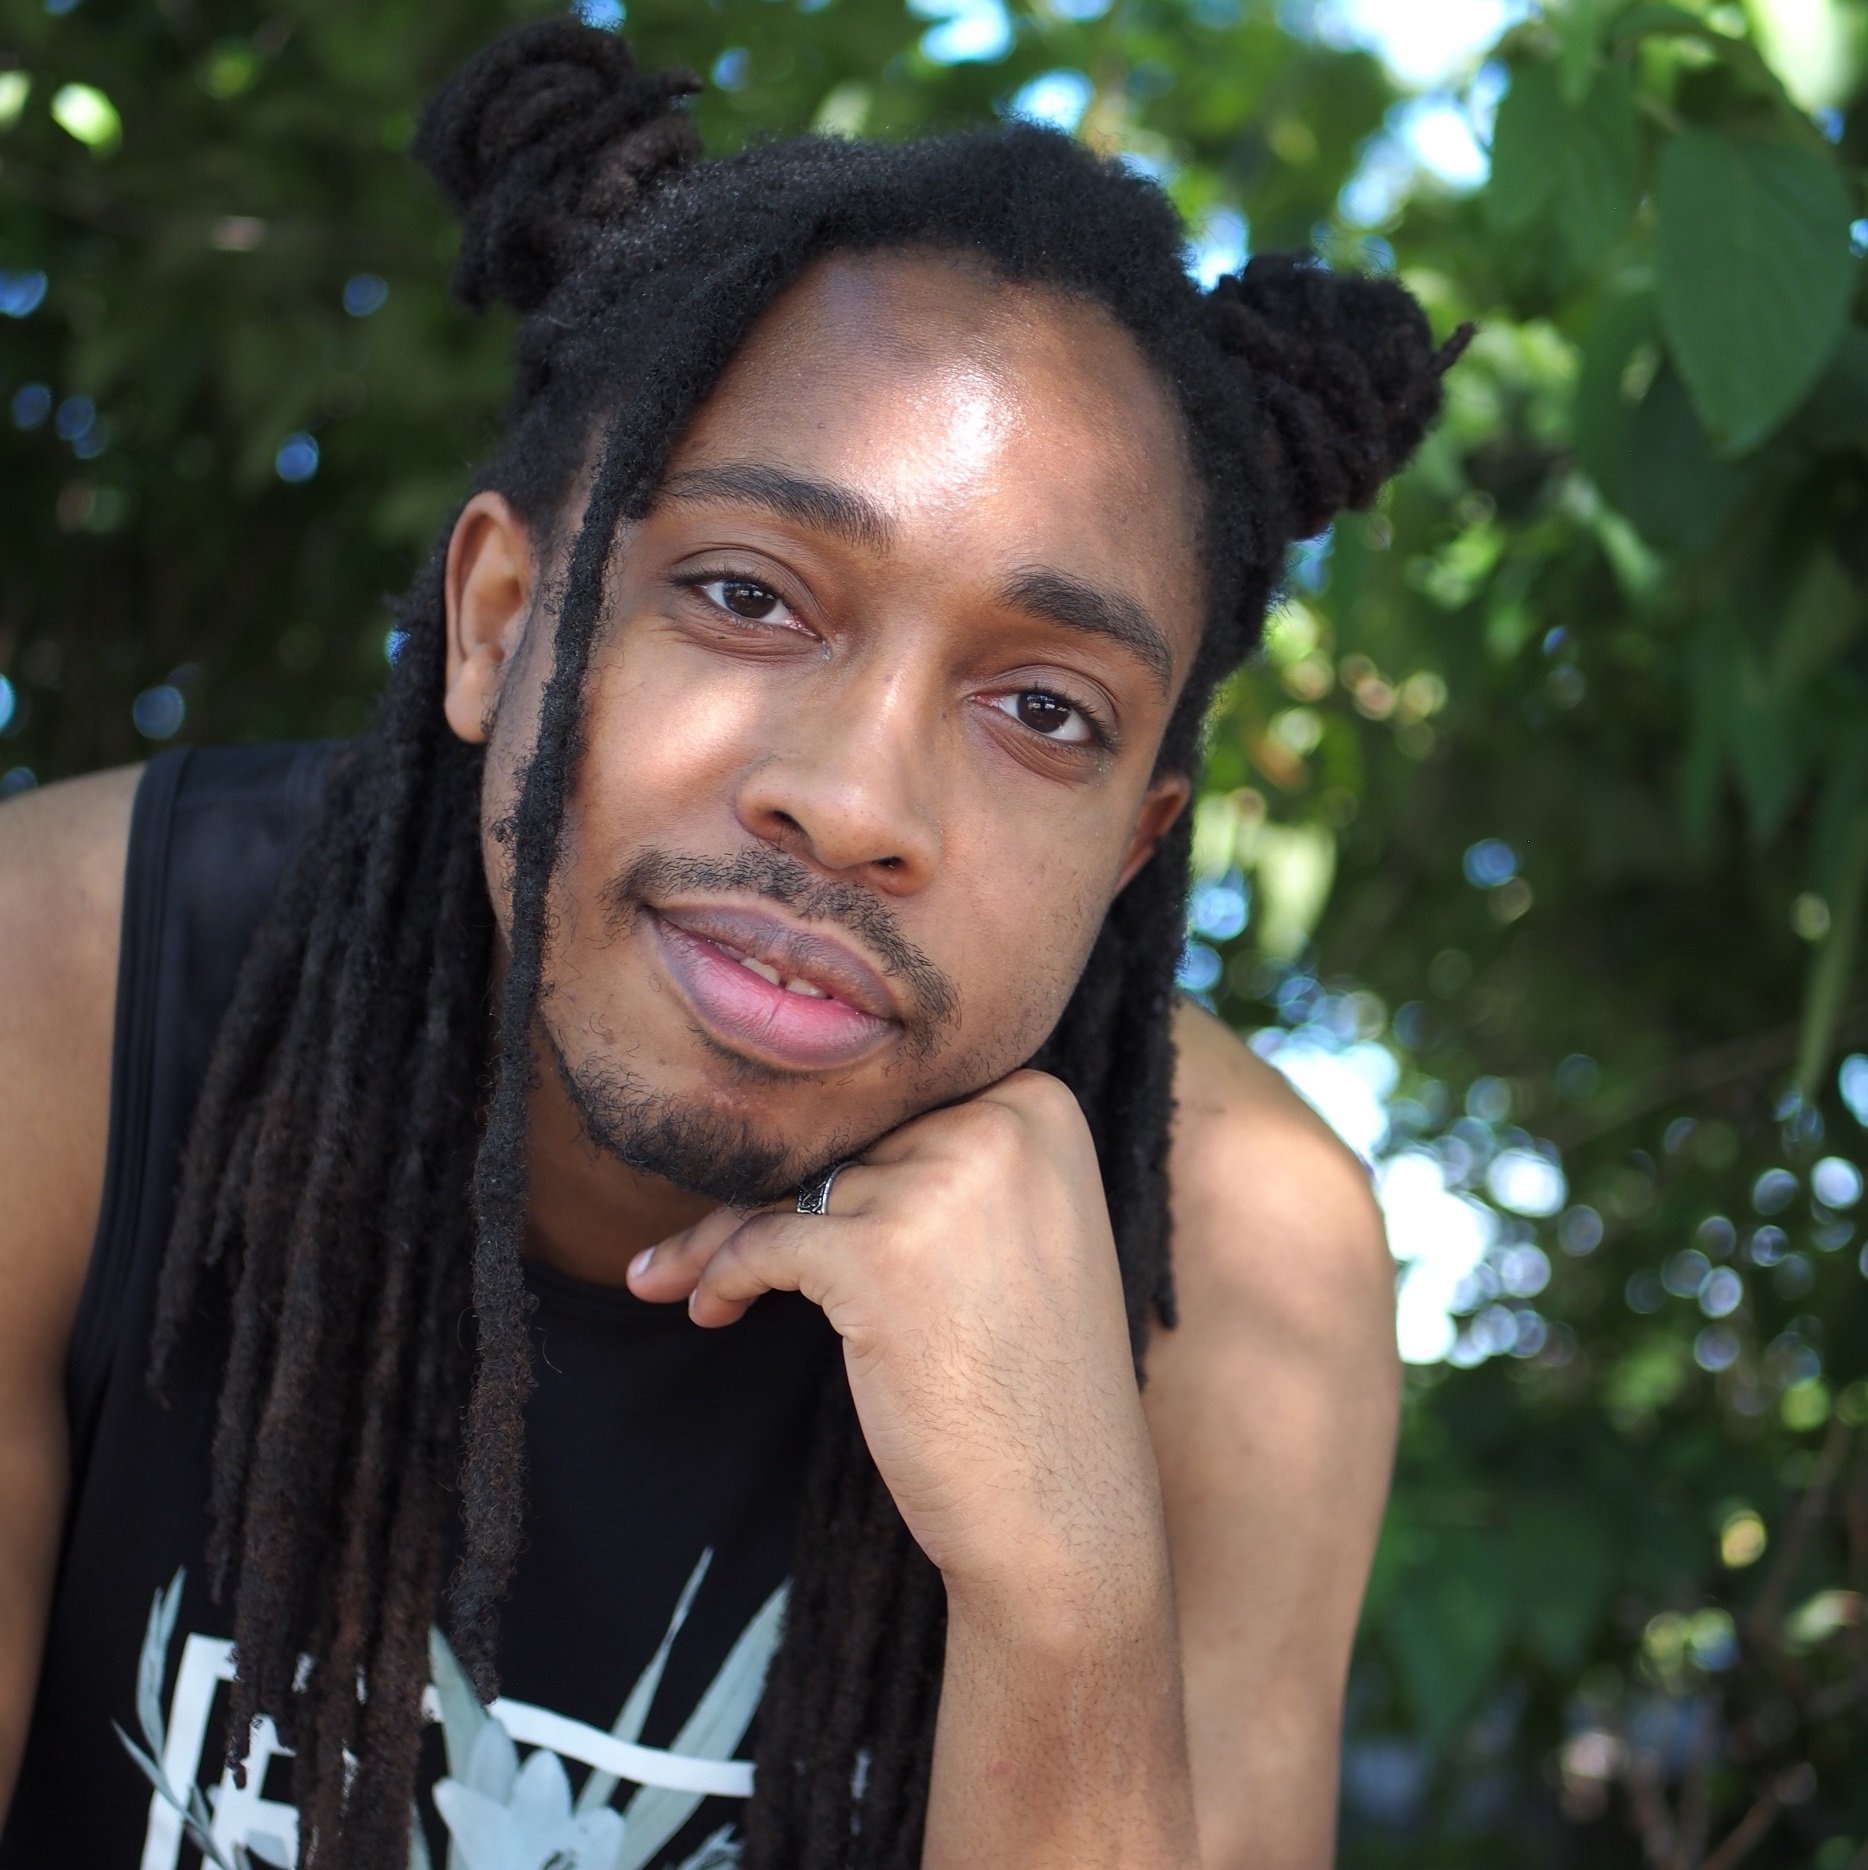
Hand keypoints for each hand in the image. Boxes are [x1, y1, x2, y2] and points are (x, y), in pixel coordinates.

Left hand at [626, 1070, 1170, 1620]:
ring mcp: (943, 1187)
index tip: (764, 1188)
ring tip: (673, 1277)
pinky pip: (763, 1241)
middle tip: (691, 1242)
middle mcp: (1000, 1126)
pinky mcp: (882, 1255)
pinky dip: (720, 1274)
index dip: (822, 1149)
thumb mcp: (1017, 1234)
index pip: (891, 1103)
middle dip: (759, 1190)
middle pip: (839, 1139)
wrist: (1066, 1515)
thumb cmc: (1029, 1384)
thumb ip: (940, 1163)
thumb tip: (808, 1127)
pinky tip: (710, 1310)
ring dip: (719, 1237)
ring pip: (791, 1188)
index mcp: (1037, 1107)